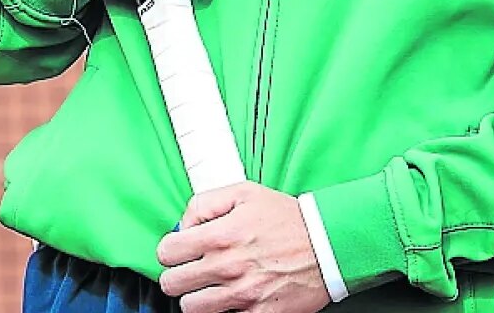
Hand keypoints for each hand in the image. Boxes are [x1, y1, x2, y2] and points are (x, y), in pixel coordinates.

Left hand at [156, 183, 330, 312]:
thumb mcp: (245, 193)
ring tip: (210, 287)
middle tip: (193, 270)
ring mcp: (241, 294)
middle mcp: (226, 266)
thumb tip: (184, 224)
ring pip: (191, 308)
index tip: (180, 251)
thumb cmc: (288, 219)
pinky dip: (222, 311)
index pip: (166, 252)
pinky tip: (230, 299)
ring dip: (196, 297)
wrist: (328, 246)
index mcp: (219, 235)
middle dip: (179, 275)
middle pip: (172, 284)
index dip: (170, 251)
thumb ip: (205, 203)